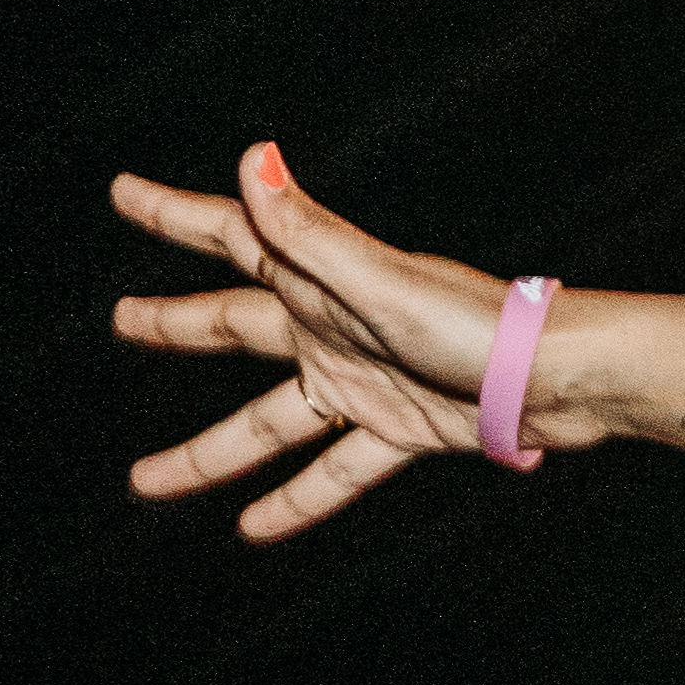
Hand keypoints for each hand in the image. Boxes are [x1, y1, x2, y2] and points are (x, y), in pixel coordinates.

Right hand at [111, 141, 521, 541]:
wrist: (563, 381)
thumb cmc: (482, 325)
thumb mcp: (379, 282)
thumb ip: (310, 233)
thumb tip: (254, 156)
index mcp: (323, 281)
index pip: (234, 236)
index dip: (175, 214)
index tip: (122, 191)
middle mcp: (335, 326)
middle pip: (234, 325)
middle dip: (175, 323)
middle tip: (120, 318)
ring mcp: (366, 380)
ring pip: (267, 422)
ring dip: (208, 453)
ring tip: (146, 483)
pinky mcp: (401, 428)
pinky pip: (334, 470)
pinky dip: (295, 500)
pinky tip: (252, 529)